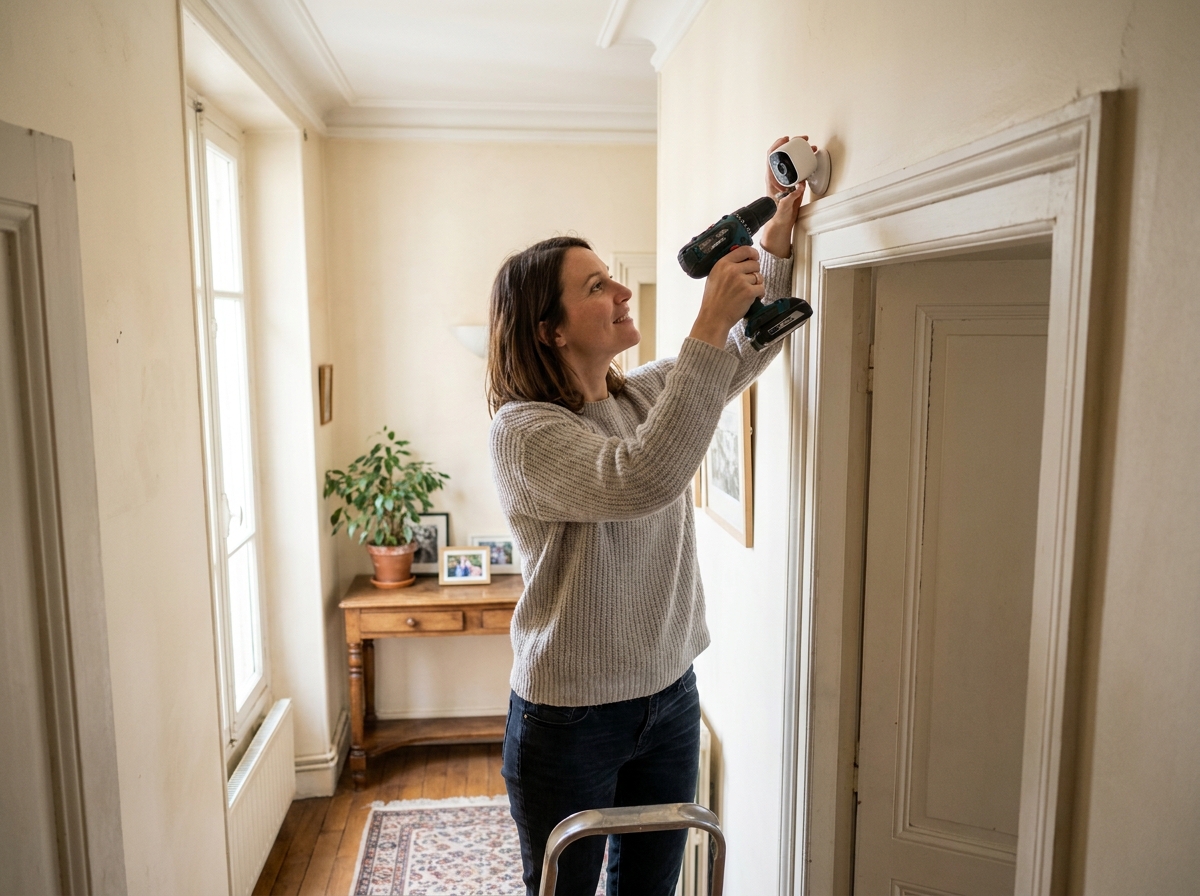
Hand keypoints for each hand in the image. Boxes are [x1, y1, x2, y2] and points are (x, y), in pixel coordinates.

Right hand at [688, 244, 761, 347]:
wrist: (713, 318)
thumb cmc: (713, 300)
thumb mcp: (714, 277)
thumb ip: (726, 267)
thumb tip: (740, 259)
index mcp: (722, 264)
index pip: (744, 250)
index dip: (752, 253)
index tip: (754, 257)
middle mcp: (732, 270)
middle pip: (755, 264)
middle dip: (754, 272)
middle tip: (748, 281)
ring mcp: (741, 281)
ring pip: (759, 277)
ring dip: (756, 284)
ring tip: (747, 292)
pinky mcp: (748, 292)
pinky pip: (761, 288)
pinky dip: (759, 294)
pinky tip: (751, 298)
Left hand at [760, 135, 816, 258]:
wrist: (782, 221)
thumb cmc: (777, 215)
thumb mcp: (782, 207)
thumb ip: (789, 198)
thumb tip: (798, 188)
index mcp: (772, 178)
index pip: (771, 156)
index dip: (778, 145)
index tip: (786, 139)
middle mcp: (778, 175)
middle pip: (783, 154)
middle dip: (792, 144)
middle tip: (802, 139)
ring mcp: (786, 177)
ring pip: (792, 159)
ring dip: (800, 151)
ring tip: (810, 147)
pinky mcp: (794, 180)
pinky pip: (799, 167)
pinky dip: (806, 161)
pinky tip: (812, 158)